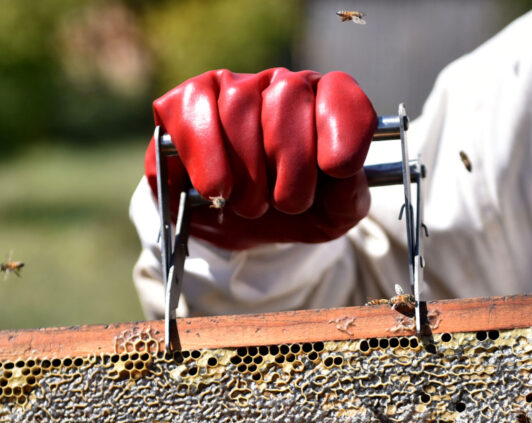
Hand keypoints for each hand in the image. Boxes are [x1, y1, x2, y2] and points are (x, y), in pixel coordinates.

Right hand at [144, 68, 375, 250]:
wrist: (230, 228)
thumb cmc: (284, 211)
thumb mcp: (329, 216)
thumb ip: (349, 197)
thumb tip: (343, 173)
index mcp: (320, 104)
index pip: (338, 90)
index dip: (342, 128)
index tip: (338, 168)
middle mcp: (278, 85)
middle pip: (287, 95)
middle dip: (292, 163)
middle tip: (287, 202)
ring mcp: (229, 87)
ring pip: (239, 105)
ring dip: (248, 172)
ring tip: (250, 205)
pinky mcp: (183, 101)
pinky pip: (195, 109)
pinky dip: (208, 158)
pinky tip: (216, 189)